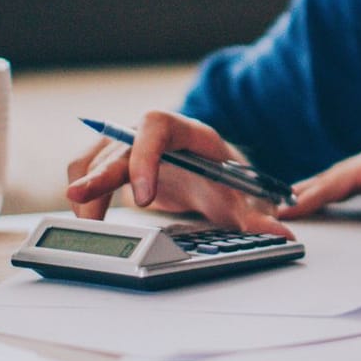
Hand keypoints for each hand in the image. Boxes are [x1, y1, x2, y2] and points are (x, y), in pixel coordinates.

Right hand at [64, 110, 291, 236]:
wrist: (212, 171)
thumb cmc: (224, 177)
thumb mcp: (243, 194)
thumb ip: (257, 215)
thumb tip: (280, 233)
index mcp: (186, 130)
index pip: (157, 126)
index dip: (146, 157)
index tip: (145, 197)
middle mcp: (151, 131)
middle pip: (117, 144)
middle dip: (99, 174)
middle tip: (80, 199)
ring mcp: (127, 144)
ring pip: (93, 158)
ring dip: (87, 190)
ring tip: (89, 226)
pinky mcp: (111, 162)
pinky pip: (86, 170)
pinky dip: (83, 195)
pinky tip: (87, 220)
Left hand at [278, 136, 360, 227]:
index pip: (359, 178)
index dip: (332, 190)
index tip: (313, 201)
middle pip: (341, 174)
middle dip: (313, 189)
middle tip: (286, 203)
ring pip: (336, 176)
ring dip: (308, 192)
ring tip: (284, 207)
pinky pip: (340, 182)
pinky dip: (317, 194)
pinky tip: (299, 205)